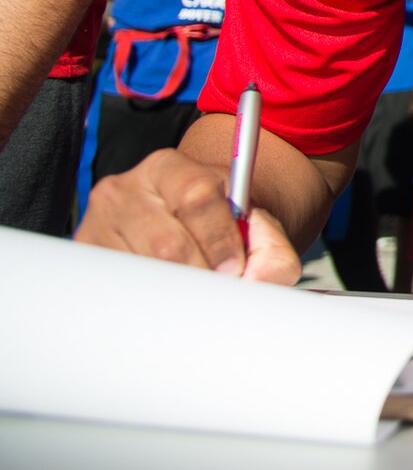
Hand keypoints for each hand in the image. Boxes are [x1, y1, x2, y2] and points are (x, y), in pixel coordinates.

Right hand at [76, 148, 300, 283]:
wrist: (184, 230)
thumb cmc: (221, 227)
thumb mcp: (255, 226)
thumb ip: (270, 249)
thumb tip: (255, 281)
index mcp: (170, 168)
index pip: (197, 195)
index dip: (220, 238)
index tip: (234, 267)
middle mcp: (125, 189)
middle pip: (167, 244)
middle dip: (201, 274)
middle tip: (216, 289)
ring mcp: (97, 224)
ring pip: (142, 273)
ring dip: (175, 292)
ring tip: (192, 288)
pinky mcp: (84, 256)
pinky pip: (118, 290)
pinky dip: (148, 301)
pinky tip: (163, 295)